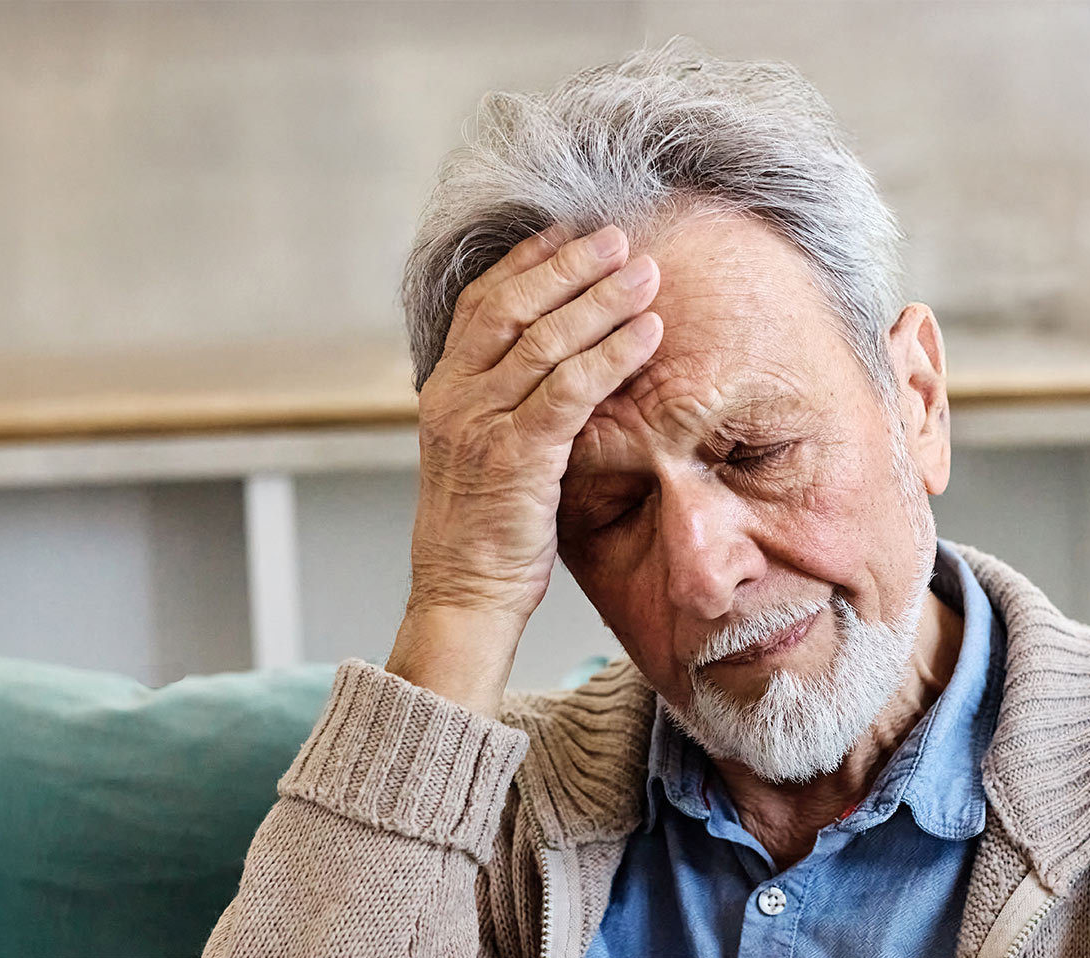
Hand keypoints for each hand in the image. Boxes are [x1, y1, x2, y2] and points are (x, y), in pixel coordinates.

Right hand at [385, 225, 662, 713]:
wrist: (463, 593)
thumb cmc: (481, 529)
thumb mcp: (478, 452)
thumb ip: (501, 403)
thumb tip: (550, 364)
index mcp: (442, 390)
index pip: (480, 304)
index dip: (526, 262)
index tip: (567, 232)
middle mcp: (454, 397)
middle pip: (512, 307)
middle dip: (568, 265)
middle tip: (617, 238)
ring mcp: (481, 424)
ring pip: (545, 340)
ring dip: (600, 300)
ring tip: (644, 273)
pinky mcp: (517, 456)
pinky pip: (570, 390)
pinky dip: (612, 355)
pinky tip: (647, 333)